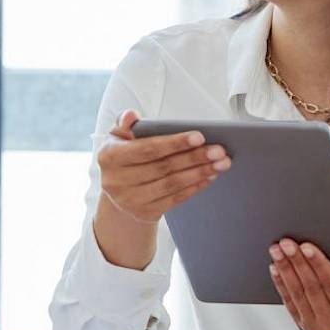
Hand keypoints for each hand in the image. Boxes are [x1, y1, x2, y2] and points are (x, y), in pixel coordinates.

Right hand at [96, 110, 231, 223]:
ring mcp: (130, 200)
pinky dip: (195, 187)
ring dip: (200, 172)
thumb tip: (131, 115)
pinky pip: (175, 199)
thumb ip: (125, 124)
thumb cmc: (124, 157)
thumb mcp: (118, 137)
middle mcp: (116, 181)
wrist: (118, 192)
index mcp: (108, 157)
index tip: (199, 137)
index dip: (174, 143)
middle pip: (164, 167)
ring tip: (221, 163)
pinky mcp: (144, 213)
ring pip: (172, 184)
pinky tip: (209, 176)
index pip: (147, 149)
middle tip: (219, 150)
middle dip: (195, 157)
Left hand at [269, 239, 329, 329]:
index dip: (319, 265)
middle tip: (286, 241)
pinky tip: (275, 266)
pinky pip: (290, 302)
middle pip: (311, 289)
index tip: (306, 245)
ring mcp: (316, 329)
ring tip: (277, 249)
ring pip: (297, 295)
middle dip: (297, 263)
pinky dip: (281, 283)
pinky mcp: (304, 327)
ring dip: (285, 270)